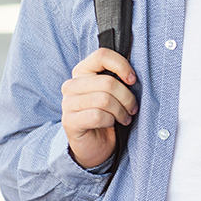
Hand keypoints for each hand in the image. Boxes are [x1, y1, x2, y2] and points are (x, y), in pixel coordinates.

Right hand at [61, 48, 138, 168]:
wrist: (94, 144)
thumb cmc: (106, 114)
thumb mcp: (112, 92)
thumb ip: (117, 78)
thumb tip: (132, 74)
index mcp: (82, 71)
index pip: (102, 55)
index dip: (121, 65)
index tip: (132, 79)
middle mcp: (71, 85)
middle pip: (108, 82)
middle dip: (127, 97)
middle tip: (132, 107)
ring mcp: (68, 103)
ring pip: (104, 100)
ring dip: (121, 111)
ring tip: (124, 117)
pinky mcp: (69, 121)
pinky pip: (98, 116)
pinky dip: (110, 121)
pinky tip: (111, 124)